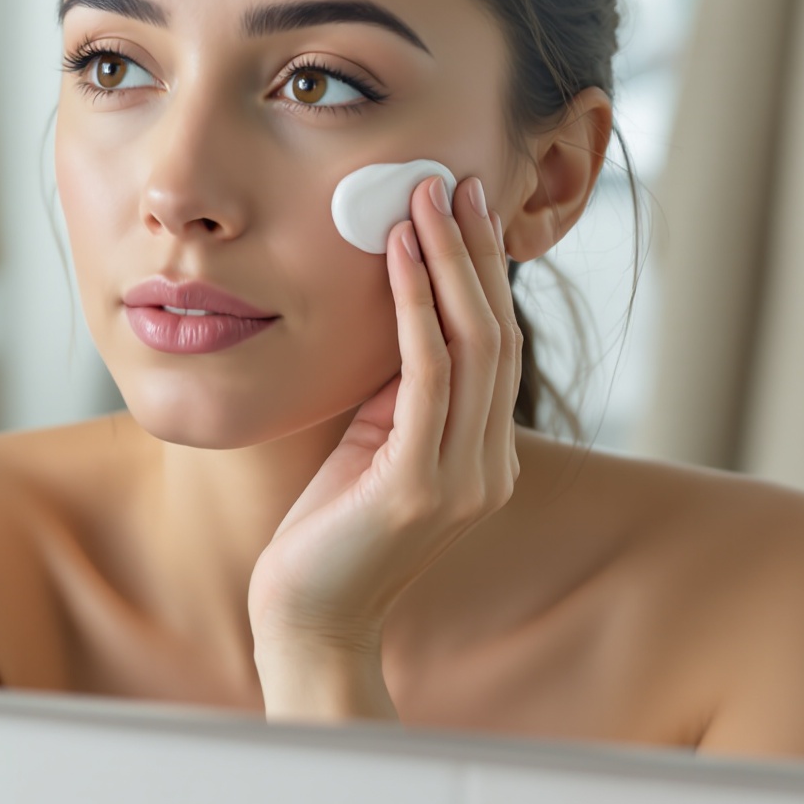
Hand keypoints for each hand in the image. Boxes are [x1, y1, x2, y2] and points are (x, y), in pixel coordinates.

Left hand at [247, 173, 524, 721]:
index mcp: (485, 457)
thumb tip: (397, 310)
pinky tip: (398, 258)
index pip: (495, 344)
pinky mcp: (419, 487)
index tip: (463, 205)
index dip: (483, 271)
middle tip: (455, 181)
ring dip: (450, 262)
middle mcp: (488, 466)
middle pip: (497, 333)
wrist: (306, 622)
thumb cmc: (325, 532)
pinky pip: (426, 376)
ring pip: (473, 345)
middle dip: (476, 251)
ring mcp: (461, 479)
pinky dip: (415, 308)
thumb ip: (396, 392)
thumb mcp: (371, 445)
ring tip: (424, 199)